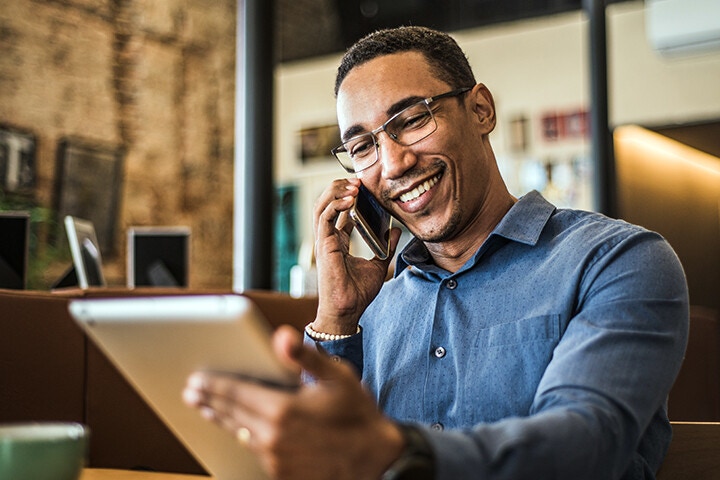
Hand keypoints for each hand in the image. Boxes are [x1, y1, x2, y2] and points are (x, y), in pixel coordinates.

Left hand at [183, 325, 403, 479]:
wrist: (377, 460)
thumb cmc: (358, 415)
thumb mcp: (338, 377)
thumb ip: (305, 356)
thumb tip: (281, 336)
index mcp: (282, 409)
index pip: (235, 393)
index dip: (213, 385)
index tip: (195, 379)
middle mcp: (273, 436)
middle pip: (230, 414)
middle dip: (208, 400)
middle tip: (191, 391)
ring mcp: (275, 459)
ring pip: (238, 434)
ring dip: (220, 419)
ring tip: (207, 408)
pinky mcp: (281, 474)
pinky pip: (254, 451)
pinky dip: (241, 436)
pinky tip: (238, 430)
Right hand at [312, 178, 400, 332]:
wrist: (348, 309)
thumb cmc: (358, 293)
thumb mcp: (379, 264)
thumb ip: (385, 246)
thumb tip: (396, 231)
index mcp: (338, 241)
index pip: (338, 211)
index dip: (349, 195)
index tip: (364, 187)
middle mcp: (328, 238)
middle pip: (327, 203)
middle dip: (341, 187)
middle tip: (359, 180)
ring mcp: (323, 240)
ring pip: (321, 205)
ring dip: (337, 191)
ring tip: (354, 185)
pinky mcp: (323, 244)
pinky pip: (324, 216)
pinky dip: (335, 204)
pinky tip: (350, 199)